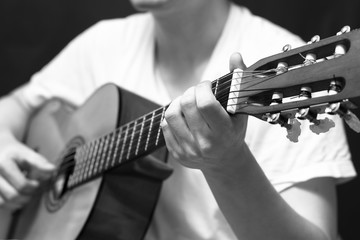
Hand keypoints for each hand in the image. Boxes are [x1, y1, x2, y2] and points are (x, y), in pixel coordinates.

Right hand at [0, 133, 54, 209]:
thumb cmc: (15, 153)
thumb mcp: (27, 153)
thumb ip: (40, 162)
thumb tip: (53, 169)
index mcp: (3, 164)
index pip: (21, 184)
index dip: (33, 187)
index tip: (37, 183)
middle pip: (12, 196)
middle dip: (27, 196)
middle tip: (32, 190)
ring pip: (4, 203)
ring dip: (18, 202)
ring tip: (25, 194)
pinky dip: (10, 204)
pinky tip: (17, 197)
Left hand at [161, 52, 247, 169]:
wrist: (224, 161)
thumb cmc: (233, 132)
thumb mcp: (240, 109)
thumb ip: (238, 81)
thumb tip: (235, 55)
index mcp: (223, 132)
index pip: (205, 103)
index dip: (203, 88)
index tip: (207, 85)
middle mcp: (205, 143)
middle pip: (186, 105)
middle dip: (190, 92)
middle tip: (197, 92)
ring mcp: (189, 150)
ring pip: (171, 114)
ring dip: (178, 102)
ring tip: (188, 102)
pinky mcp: (177, 153)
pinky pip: (164, 126)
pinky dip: (172, 116)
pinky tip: (183, 116)